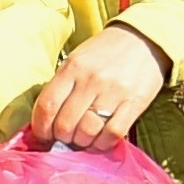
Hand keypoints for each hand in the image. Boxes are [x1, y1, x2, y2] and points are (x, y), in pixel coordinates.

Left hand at [23, 25, 172, 148]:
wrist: (143, 40)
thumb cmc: (104, 53)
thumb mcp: (76, 60)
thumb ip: (62, 86)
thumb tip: (47, 120)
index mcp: (71, 68)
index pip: (47, 106)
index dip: (40, 128)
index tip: (42, 137)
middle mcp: (91, 80)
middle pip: (65, 123)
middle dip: (61, 138)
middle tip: (65, 139)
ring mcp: (114, 92)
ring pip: (88, 131)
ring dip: (81, 142)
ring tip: (82, 140)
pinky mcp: (135, 103)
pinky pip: (113, 133)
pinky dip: (103, 143)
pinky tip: (100, 141)